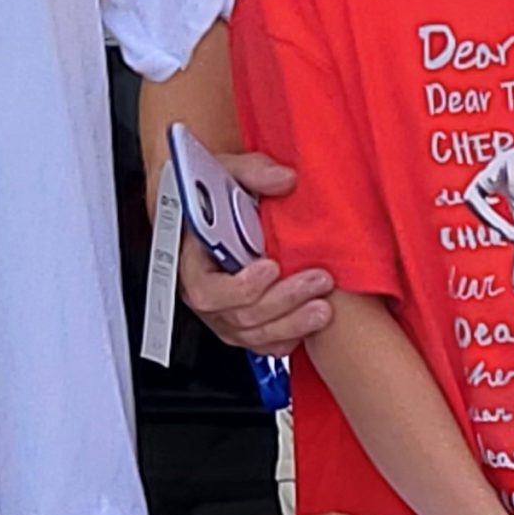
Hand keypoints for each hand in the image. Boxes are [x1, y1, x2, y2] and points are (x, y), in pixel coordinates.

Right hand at [177, 152, 333, 356]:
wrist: (213, 206)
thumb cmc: (212, 192)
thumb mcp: (227, 170)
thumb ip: (253, 171)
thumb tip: (284, 179)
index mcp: (190, 258)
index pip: (205, 289)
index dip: (240, 286)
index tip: (271, 266)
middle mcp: (204, 291)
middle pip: (238, 315)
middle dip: (282, 301)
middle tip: (316, 281)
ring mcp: (222, 312)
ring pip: (253, 335)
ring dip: (292, 323)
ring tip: (323, 305)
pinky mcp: (241, 323)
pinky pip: (263, 344)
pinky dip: (288, 337)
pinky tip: (309, 323)